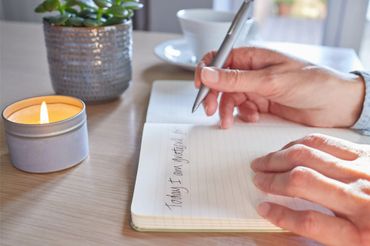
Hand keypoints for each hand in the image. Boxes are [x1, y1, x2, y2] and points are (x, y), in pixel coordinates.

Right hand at [194, 47, 364, 128]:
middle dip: (214, 96)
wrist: (335, 104)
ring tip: (229, 121)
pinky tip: (253, 117)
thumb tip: (207, 73)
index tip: (199, 87)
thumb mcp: (269, 80)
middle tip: (210, 110)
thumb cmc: (311, 82)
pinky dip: (243, 115)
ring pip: (230, 98)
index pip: (219, 59)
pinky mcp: (262, 103)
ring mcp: (257, 88)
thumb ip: (235, 79)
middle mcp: (252, 71)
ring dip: (227, 110)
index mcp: (252, 56)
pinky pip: (242, 109)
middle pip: (221, 82)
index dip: (206, 71)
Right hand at [251, 133, 369, 245]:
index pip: (309, 222)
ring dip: (280, 157)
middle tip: (256, 178)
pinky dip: (302, 144)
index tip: (262, 208)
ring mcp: (363, 171)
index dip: (280, 215)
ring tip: (264, 161)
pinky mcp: (366, 154)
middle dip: (272, 178)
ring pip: (310, 156)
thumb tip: (291, 218)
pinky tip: (289, 148)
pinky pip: (326, 142)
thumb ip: (328, 234)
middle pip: (303, 181)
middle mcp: (361, 198)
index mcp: (361, 234)